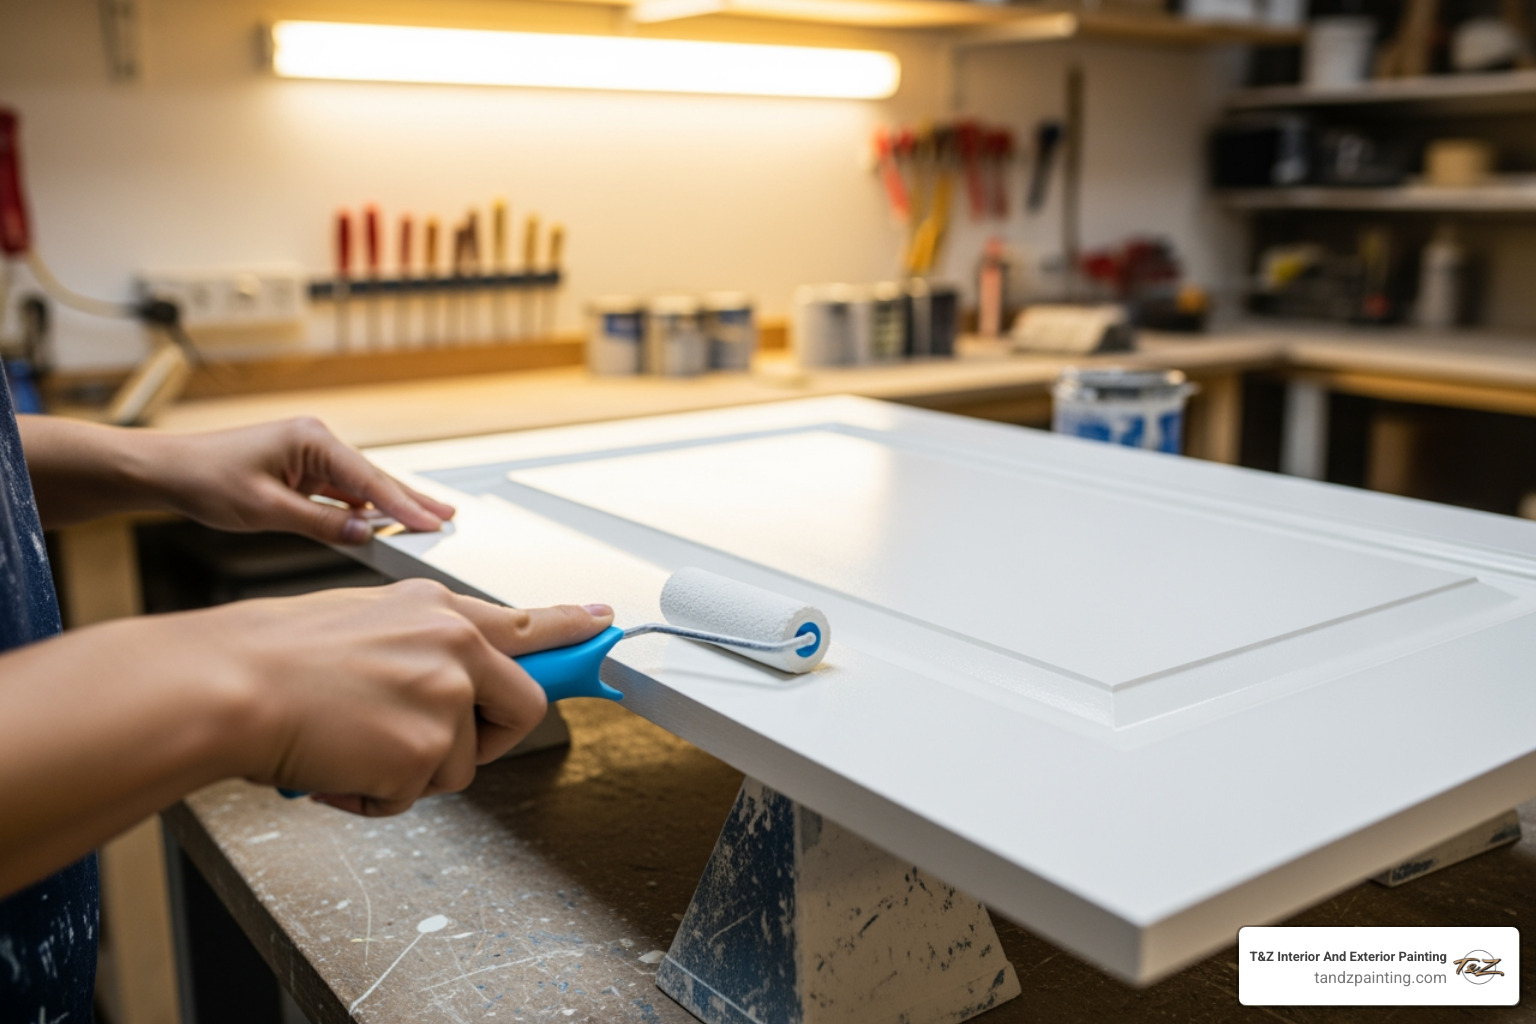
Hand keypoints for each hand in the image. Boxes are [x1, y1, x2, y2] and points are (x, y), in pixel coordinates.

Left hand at [143, 417, 454, 544]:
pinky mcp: (302, 470)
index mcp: (312, 440)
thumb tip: (363, 533)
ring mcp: (310, 455)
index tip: (433, 523)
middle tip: (449, 517)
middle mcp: (316, 441)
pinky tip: (382, 522)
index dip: (404, 505)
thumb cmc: (205, 479)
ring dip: (389, 506)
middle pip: (374, 477)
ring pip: (360, 486)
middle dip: (411, 499)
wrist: (166, 470)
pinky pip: (341, 492)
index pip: (369, 478)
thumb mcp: (265, 510)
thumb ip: (320, 522)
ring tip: (426, 522)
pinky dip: (362, 508)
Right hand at [209, 580, 613, 814]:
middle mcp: (455, 645)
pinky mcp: (426, 750)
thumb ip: (423, 644)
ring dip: (408, 771)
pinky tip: (336, 765)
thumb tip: (454, 676)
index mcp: (438, 610)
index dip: (572, 630)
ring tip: (349, 744)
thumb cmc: (275, 656)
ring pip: (460, 764)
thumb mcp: (365, 622)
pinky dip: (374, 796)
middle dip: (484, 740)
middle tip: (426, 746)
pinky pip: (416, 796)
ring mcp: (446, 697)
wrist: (227, 685)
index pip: (526, 621)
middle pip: (520, 710)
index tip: (605, 626)